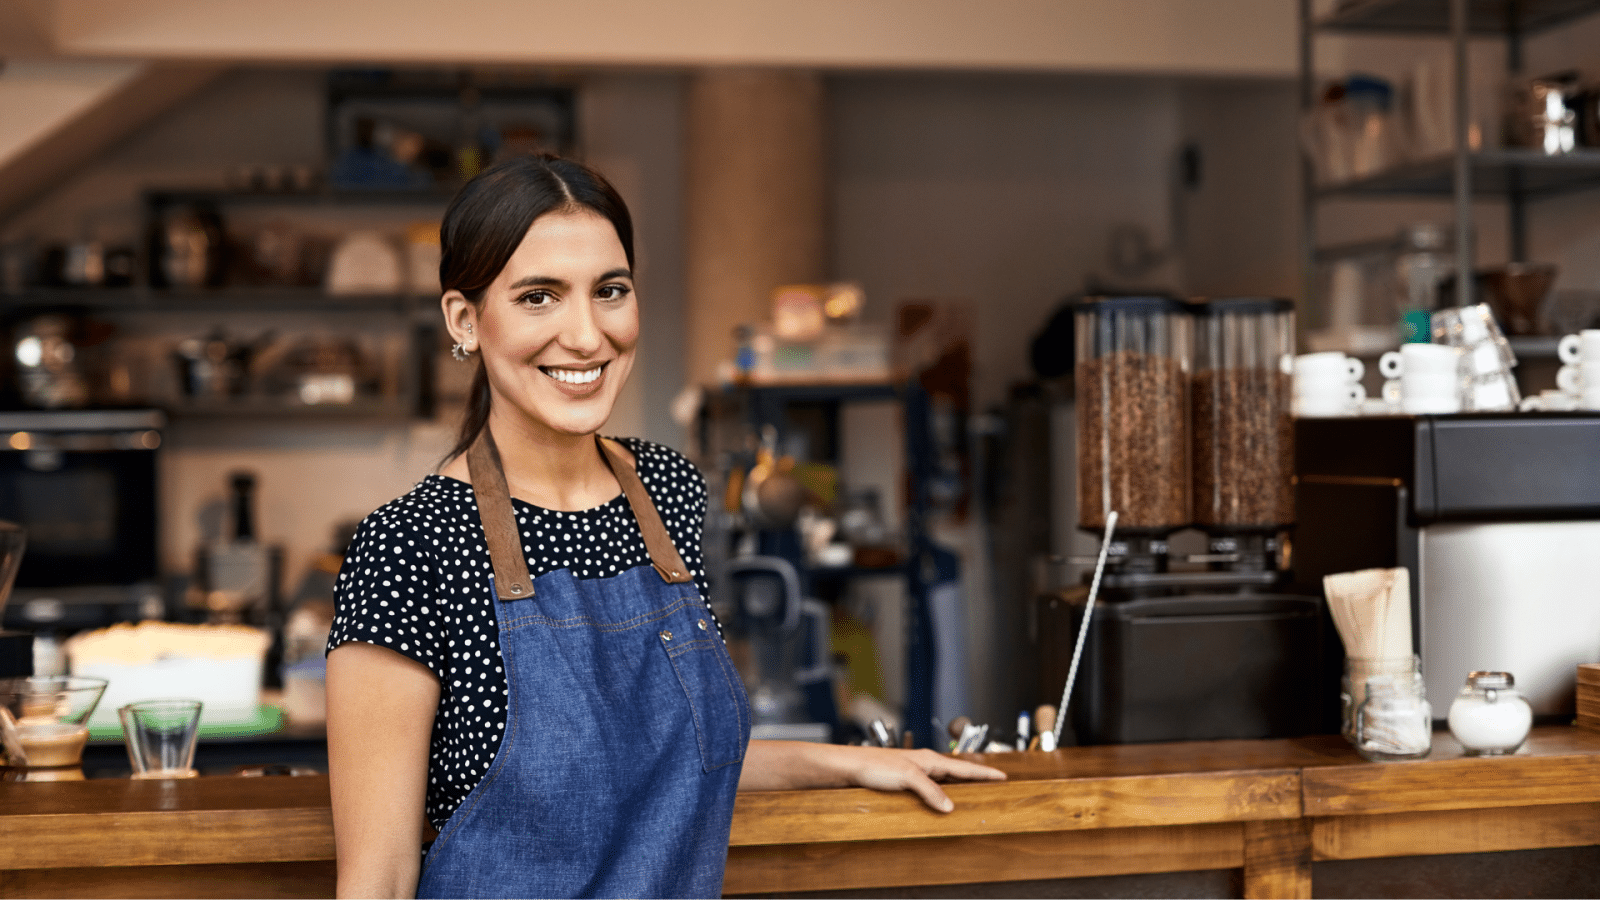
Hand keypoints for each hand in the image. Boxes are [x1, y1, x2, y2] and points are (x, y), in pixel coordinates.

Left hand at [834, 745, 1005, 812]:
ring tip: (972, 794)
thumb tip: (949, 806)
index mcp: (930, 760)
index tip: (1003, 776)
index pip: (964, 768)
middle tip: (993, 785)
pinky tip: (939, 801)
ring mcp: (915, 771)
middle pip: (957, 773)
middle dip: (975, 779)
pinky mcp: (905, 780)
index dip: (984, 773)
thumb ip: (930, 791)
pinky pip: (930, 787)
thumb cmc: (875, 765)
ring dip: (957, 787)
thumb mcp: (908, 778)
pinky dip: (940, 793)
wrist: (850, 767)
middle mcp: (925, 764)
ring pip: (944, 780)